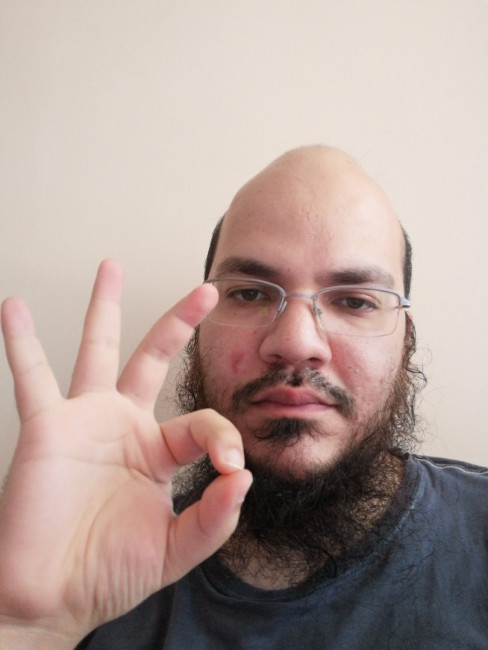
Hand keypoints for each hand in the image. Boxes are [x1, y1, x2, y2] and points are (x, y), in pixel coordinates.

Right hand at [0, 260, 251, 646]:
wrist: (52, 598)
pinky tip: (13, 308)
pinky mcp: (48, 429)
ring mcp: (85, 421)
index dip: (224, 440)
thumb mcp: (176, 549)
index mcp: (158, 451)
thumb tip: (244, 477)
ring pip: (98, 352)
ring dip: (104, 310)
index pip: (201, 422)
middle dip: (179, 322)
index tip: (231, 470)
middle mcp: (124, 426)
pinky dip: (20, 343)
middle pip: (154, 359)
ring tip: (111, 268)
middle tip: (204, 289)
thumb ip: (215, 518)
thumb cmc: (109, 573)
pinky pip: (32, 377)